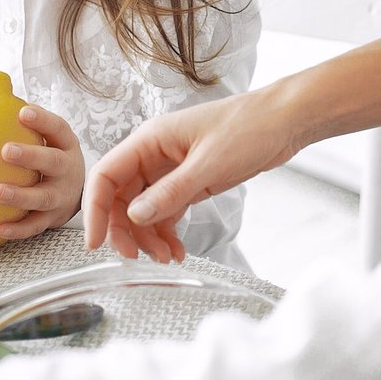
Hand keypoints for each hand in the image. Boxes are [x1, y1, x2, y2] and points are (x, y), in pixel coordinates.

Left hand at [0, 104, 85, 241]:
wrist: (75, 192)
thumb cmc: (48, 155)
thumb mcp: (46, 135)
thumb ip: (22, 114)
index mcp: (65, 144)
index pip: (58, 128)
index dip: (43, 120)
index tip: (22, 111)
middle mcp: (68, 168)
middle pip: (53, 162)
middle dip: (31, 157)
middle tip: (5, 150)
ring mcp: (62, 196)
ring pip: (44, 197)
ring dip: (21, 195)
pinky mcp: (53, 219)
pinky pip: (35, 226)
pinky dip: (18, 229)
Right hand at [83, 91, 299, 262]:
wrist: (285, 121)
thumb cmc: (249, 129)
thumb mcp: (209, 164)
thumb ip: (170, 192)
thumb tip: (134, 217)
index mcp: (150, 139)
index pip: (106, 174)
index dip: (95, 209)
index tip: (96, 242)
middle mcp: (155, 153)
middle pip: (121, 196)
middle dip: (124, 230)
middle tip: (136, 258)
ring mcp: (172, 168)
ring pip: (143, 208)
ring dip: (148, 236)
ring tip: (165, 258)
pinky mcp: (190, 180)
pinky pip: (166, 209)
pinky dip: (167, 232)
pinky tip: (177, 251)